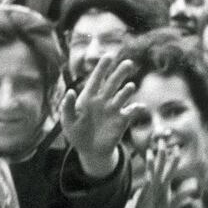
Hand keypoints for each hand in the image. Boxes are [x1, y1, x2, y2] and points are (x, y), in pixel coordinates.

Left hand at [61, 55, 144, 177]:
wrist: (90, 151)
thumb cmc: (76, 134)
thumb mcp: (68, 121)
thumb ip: (68, 107)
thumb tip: (71, 91)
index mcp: (89, 97)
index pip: (96, 79)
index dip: (102, 68)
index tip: (109, 56)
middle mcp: (103, 100)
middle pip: (113, 83)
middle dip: (120, 72)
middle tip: (128, 63)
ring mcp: (114, 109)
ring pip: (123, 95)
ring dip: (127, 90)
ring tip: (130, 87)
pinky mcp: (122, 120)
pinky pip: (132, 111)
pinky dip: (137, 108)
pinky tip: (139, 107)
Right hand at [130, 144, 191, 207]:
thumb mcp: (173, 205)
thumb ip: (183, 195)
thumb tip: (194, 187)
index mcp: (162, 186)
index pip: (169, 169)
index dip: (173, 159)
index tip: (177, 147)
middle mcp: (155, 186)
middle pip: (159, 167)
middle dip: (160, 154)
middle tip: (161, 140)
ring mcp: (148, 192)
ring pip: (150, 176)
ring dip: (150, 165)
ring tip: (150, 153)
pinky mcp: (143, 201)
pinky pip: (145, 192)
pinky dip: (147, 185)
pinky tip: (149, 178)